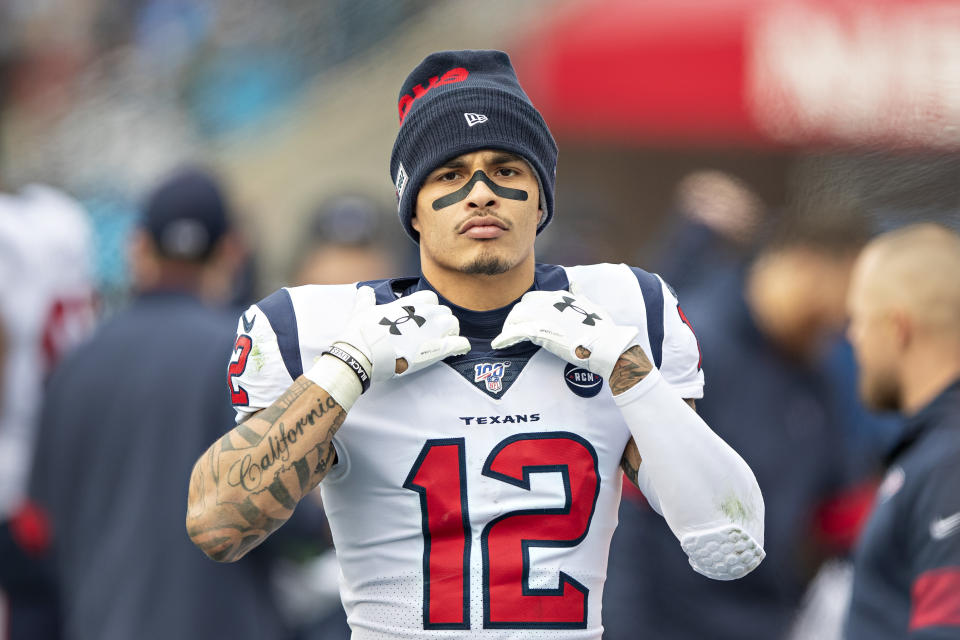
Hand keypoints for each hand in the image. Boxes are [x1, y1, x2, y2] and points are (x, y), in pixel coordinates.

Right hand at [337, 286, 469, 381]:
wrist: (364, 355)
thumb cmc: (362, 333)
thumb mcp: (361, 310)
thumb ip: (366, 298)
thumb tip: (364, 290)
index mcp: (409, 304)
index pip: (430, 297)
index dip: (429, 306)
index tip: (424, 316)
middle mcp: (424, 314)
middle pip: (444, 311)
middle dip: (440, 320)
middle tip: (432, 332)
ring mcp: (432, 331)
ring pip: (453, 324)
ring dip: (450, 331)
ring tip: (443, 341)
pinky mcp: (437, 349)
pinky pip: (459, 343)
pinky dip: (460, 345)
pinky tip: (459, 348)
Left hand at [491, 289, 640, 378]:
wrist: (605, 345)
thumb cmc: (601, 330)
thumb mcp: (591, 306)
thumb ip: (579, 295)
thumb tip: (575, 284)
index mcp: (561, 296)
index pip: (535, 298)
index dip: (529, 310)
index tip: (527, 320)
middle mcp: (549, 302)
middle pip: (523, 306)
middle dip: (517, 317)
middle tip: (515, 330)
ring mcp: (543, 316)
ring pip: (516, 317)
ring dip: (510, 327)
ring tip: (506, 338)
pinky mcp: (539, 331)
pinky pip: (514, 332)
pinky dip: (504, 338)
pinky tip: (498, 344)